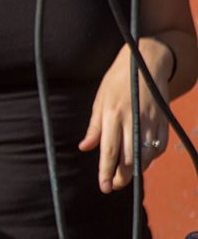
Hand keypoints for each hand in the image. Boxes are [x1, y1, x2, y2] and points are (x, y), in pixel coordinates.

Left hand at [79, 43, 169, 192]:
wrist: (144, 62)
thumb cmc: (116, 82)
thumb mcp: (99, 100)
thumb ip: (94, 127)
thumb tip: (84, 147)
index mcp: (112, 114)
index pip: (108, 150)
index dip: (106, 171)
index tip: (103, 186)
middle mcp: (132, 120)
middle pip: (129, 159)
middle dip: (122, 177)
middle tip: (113, 185)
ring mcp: (151, 121)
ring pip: (146, 156)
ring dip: (136, 170)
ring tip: (125, 173)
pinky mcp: (164, 121)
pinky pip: (159, 148)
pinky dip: (151, 157)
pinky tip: (142, 159)